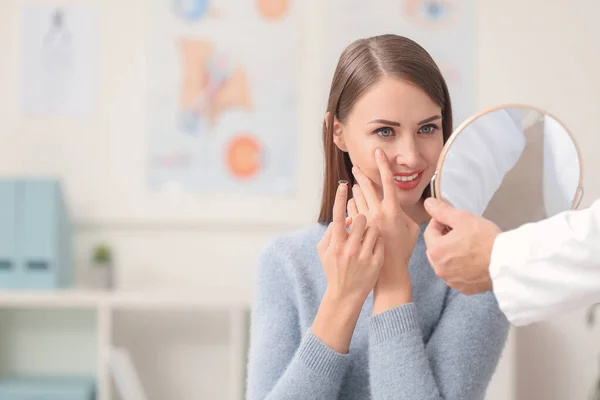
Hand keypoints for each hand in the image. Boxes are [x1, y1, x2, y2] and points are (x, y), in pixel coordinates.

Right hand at [312, 182, 384, 352]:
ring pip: (373, 229)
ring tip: (366, 240)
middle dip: (361, 218)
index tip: (344, 184)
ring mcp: (364, 256)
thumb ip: (331, 232)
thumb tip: (344, 217)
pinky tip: (372, 250)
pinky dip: (377, 242)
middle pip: (360, 219)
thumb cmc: (334, 268)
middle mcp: (350, 249)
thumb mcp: (324, 251)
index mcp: (336, 244)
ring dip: (370, 230)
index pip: (338, 216)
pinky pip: (380, 241)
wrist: (346, 295)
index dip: (340, 198)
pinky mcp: (376, 262)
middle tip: (360, 225)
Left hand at [349, 149, 419, 312]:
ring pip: (357, 198)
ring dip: (356, 192)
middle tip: (355, 166)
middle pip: (366, 187)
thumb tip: (399, 204)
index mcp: (393, 211)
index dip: (383, 166)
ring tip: (356, 188)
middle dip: (360, 175)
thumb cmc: (402, 249)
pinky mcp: (357, 228)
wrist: (388, 269)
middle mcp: (378, 213)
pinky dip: (352, 206)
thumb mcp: (411, 229)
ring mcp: (366, 221)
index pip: (387, 182)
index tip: (378, 152)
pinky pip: (351, 211)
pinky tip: (354, 207)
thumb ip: (405, 213)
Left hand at [423, 197, 500, 294]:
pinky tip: (473, 262)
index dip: (439, 222)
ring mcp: (451, 280)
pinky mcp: (464, 288)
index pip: (430, 231)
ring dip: (451, 255)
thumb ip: (442, 211)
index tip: (451, 220)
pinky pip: (457, 275)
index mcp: (436, 250)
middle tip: (461, 233)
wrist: (507, 262)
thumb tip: (427, 203)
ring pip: (445, 263)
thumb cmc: (485, 239)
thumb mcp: (463, 218)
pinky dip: (461, 268)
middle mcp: (439, 269)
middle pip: (435, 249)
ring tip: (468, 247)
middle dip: (444, 239)